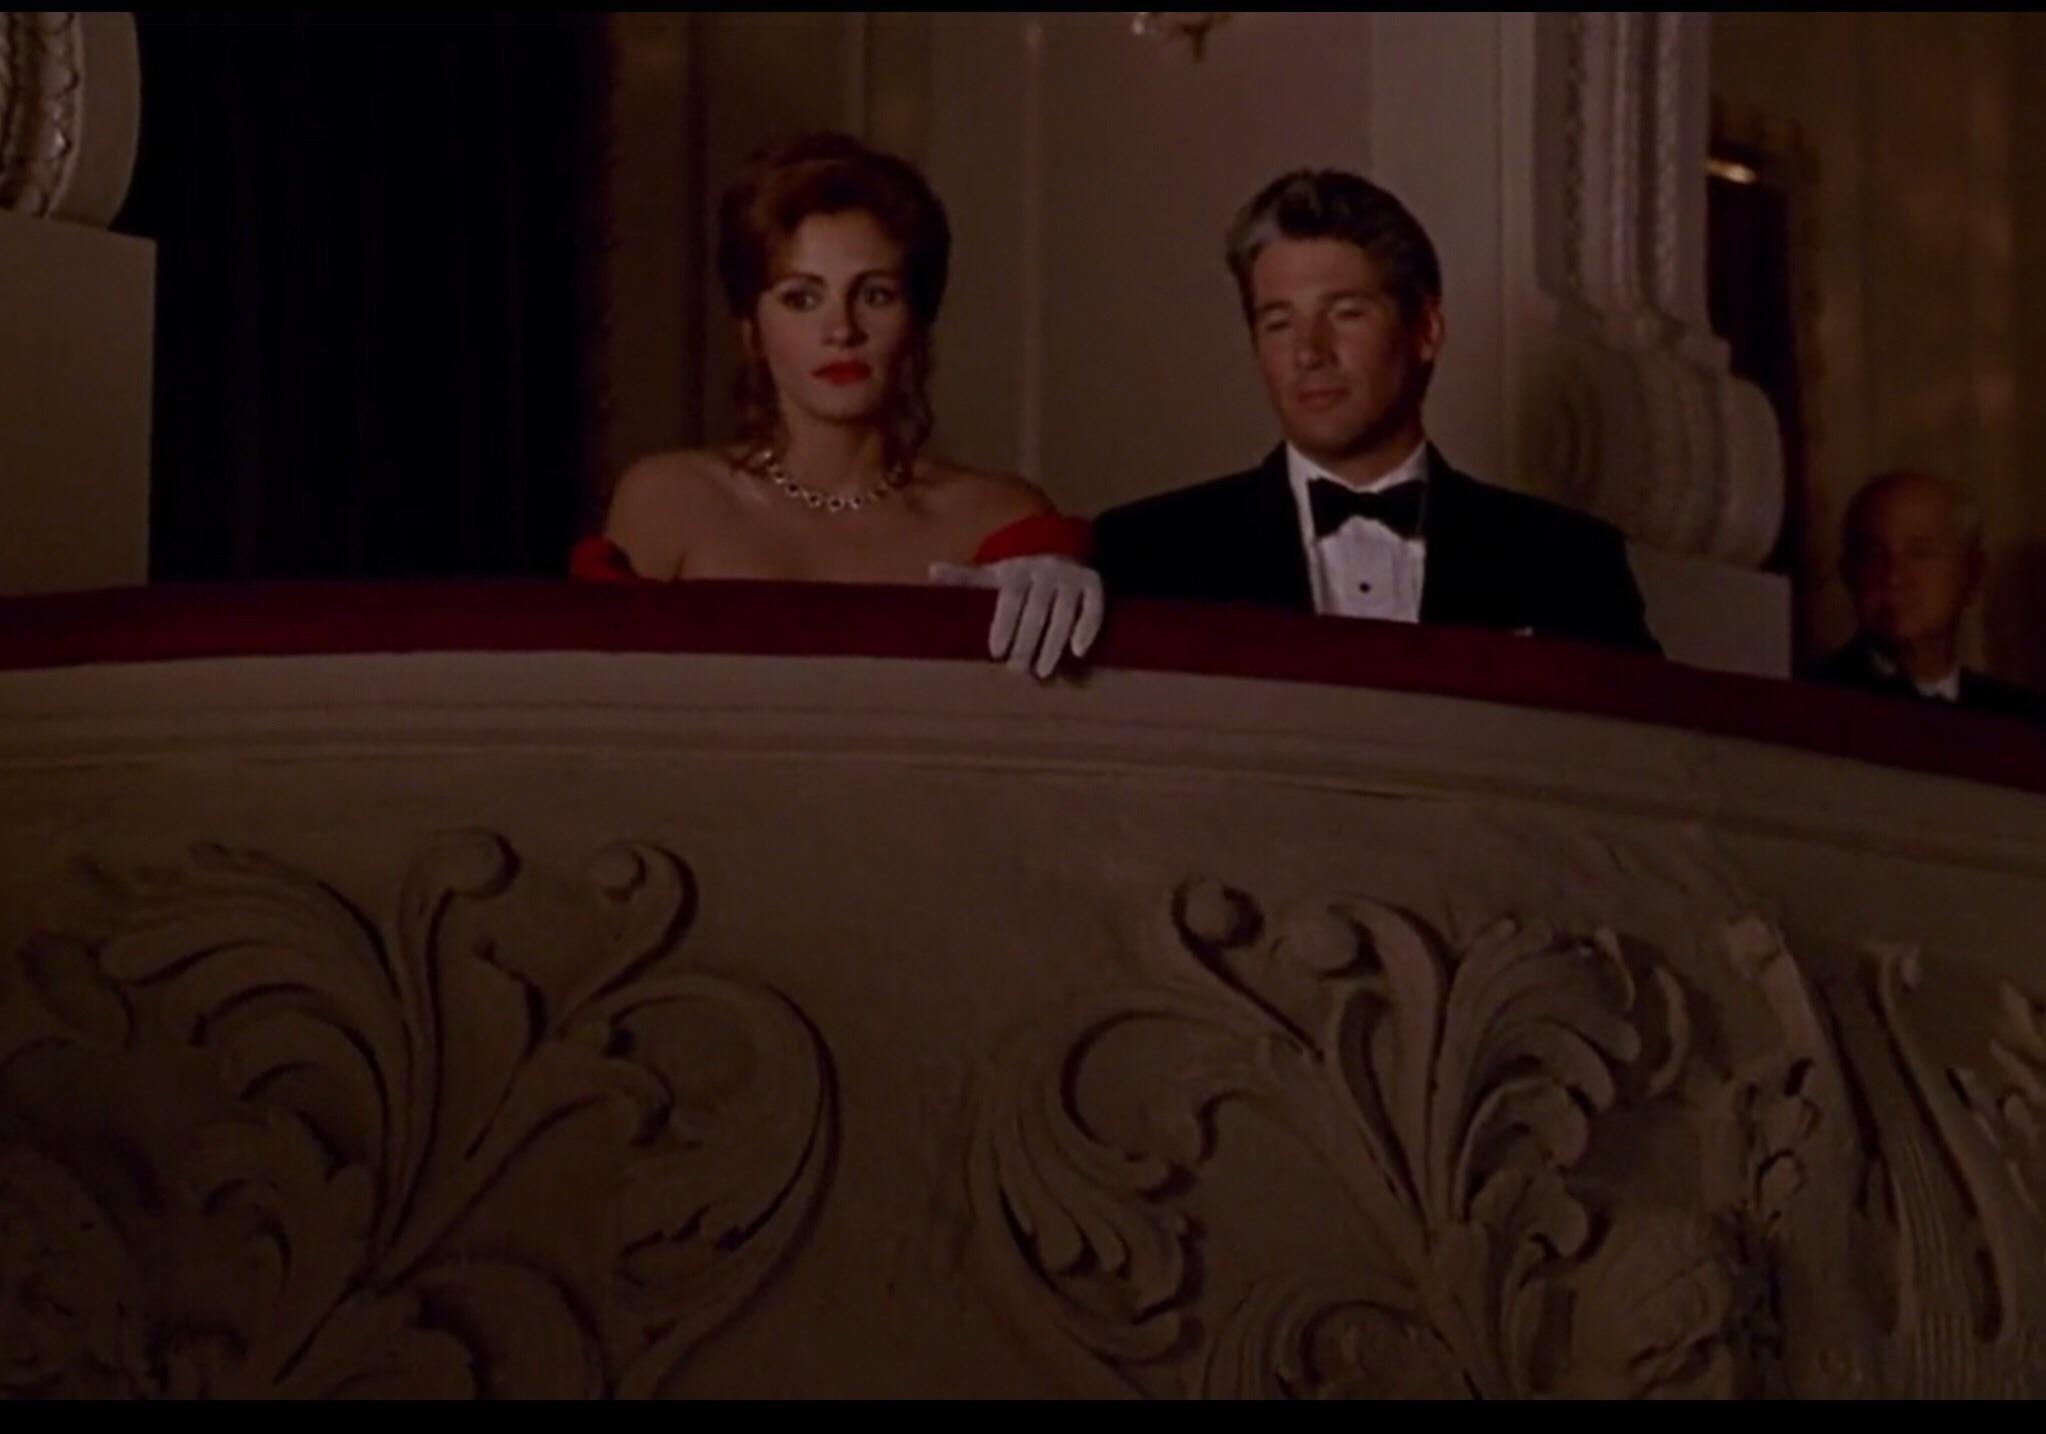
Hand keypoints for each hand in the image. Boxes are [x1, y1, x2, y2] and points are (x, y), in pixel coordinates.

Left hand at [928, 554, 1105, 679]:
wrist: (1059, 547)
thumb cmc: (1018, 571)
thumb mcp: (992, 571)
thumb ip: (965, 577)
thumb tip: (932, 570)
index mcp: (1017, 569)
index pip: (1010, 599)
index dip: (1003, 625)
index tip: (995, 652)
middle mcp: (1045, 570)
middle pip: (1036, 610)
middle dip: (1027, 642)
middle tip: (1018, 670)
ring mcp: (1071, 577)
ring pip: (1064, 612)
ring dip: (1055, 643)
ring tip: (1044, 671)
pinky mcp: (1093, 584)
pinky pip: (1094, 607)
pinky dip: (1088, 629)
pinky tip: (1078, 653)